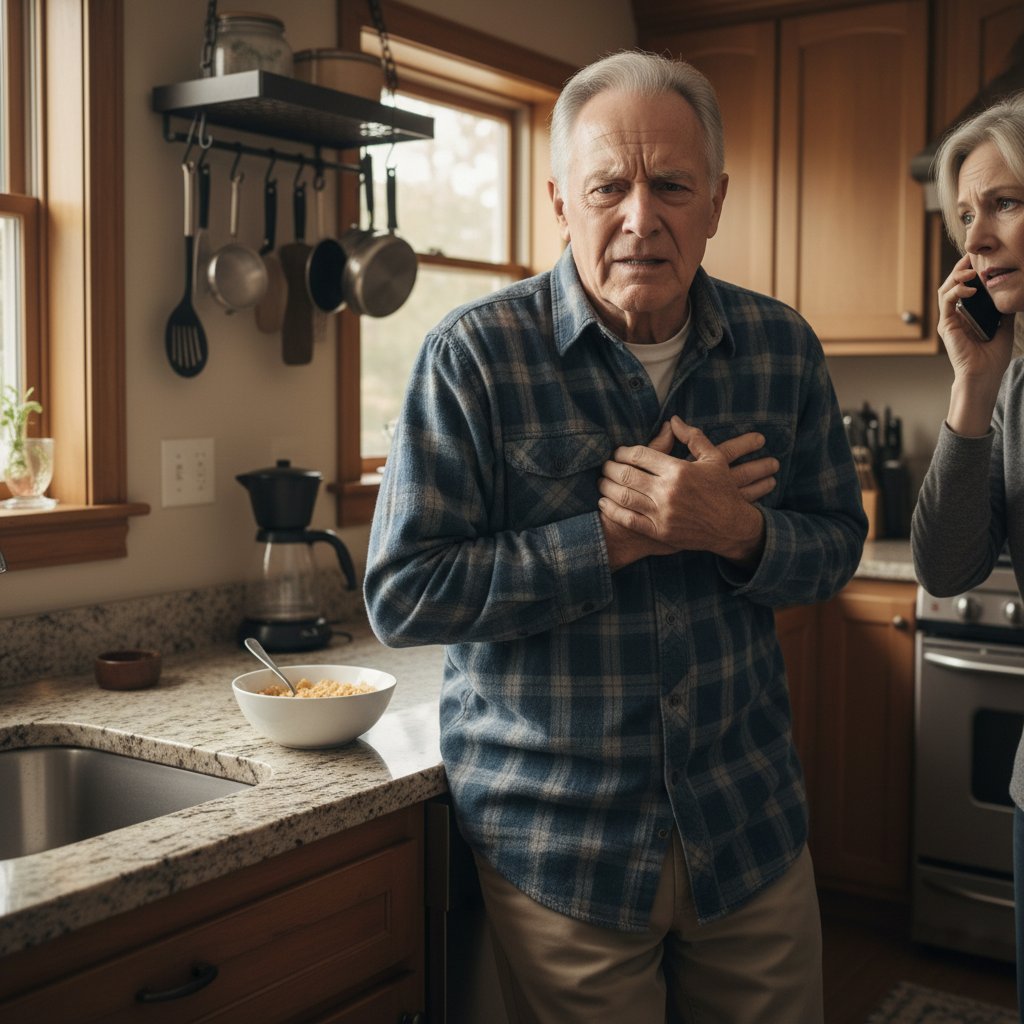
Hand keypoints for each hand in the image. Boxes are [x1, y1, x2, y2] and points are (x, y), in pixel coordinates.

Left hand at [598, 416, 770, 568]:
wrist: (732, 526)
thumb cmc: (722, 489)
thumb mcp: (714, 458)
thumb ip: (692, 437)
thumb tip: (672, 420)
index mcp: (678, 470)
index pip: (640, 455)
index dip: (623, 452)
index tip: (618, 452)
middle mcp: (668, 491)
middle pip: (626, 474)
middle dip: (610, 468)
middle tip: (604, 465)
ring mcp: (662, 513)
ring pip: (623, 497)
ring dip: (606, 487)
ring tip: (601, 482)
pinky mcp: (660, 532)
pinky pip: (628, 519)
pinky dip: (612, 510)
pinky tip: (604, 503)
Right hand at [939, 254, 1013, 435]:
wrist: (984, 375)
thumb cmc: (992, 357)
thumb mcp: (1004, 326)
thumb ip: (1002, 311)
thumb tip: (1010, 294)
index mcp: (966, 315)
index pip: (964, 288)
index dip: (969, 272)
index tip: (980, 261)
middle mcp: (954, 316)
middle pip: (952, 284)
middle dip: (961, 269)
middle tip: (972, 258)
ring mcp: (948, 320)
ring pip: (945, 289)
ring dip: (957, 277)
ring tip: (971, 271)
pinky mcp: (946, 325)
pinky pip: (947, 301)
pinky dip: (957, 291)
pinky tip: (971, 287)